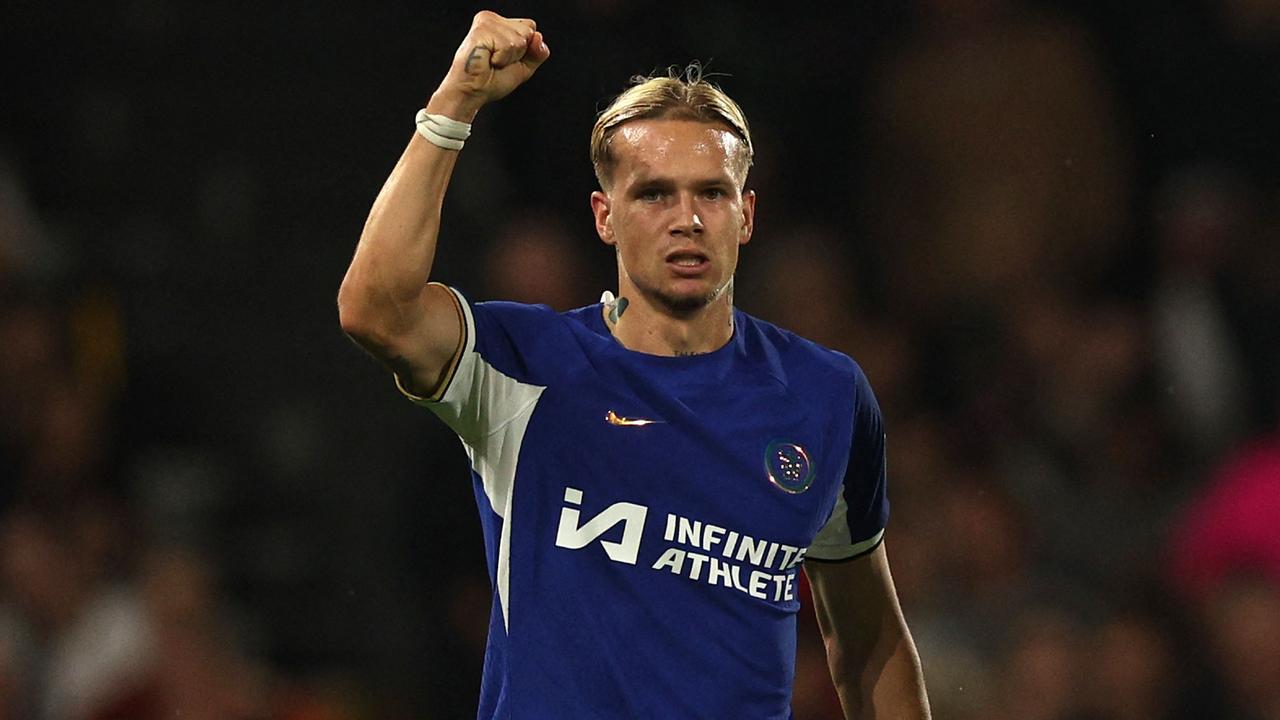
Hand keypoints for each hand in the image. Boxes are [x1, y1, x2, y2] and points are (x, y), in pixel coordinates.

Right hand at [429, 11, 549, 120]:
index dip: (525, 49)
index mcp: (500, 23)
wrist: (473, 92)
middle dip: (518, 53)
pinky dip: (502, 59)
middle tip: (498, 61)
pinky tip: (487, 60)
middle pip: (528, 31)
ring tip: (492, 61)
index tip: (506, 58)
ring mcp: (486, 22)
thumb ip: (537, 52)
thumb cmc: (492, 80)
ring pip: (519, 39)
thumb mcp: (523, 67)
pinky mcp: (481, 30)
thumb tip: (539, 36)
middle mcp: (492, 18)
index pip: (530, 27)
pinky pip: (508, 45)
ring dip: (508, 58)